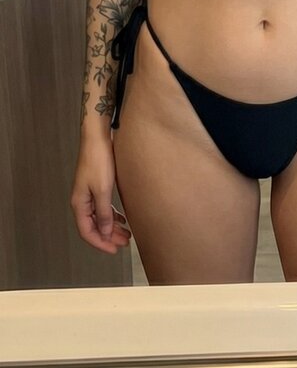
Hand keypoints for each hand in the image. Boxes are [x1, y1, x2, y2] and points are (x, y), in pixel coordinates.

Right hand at [70, 134, 132, 254]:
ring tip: (126, 234)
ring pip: (99, 217)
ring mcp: (88, 193)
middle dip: (108, 237)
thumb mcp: (103, 190)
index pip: (87, 232)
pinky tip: (122, 218)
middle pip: (93, 226)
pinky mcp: (95, 185)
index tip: (115, 250)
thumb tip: (105, 233)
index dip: (100, 243)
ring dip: (112, 227)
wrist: (97, 137)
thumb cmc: (99, 161)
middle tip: (124, 243)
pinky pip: (102, 207)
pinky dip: (112, 215)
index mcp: (79, 203)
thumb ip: (104, 213)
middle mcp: (81, 200)